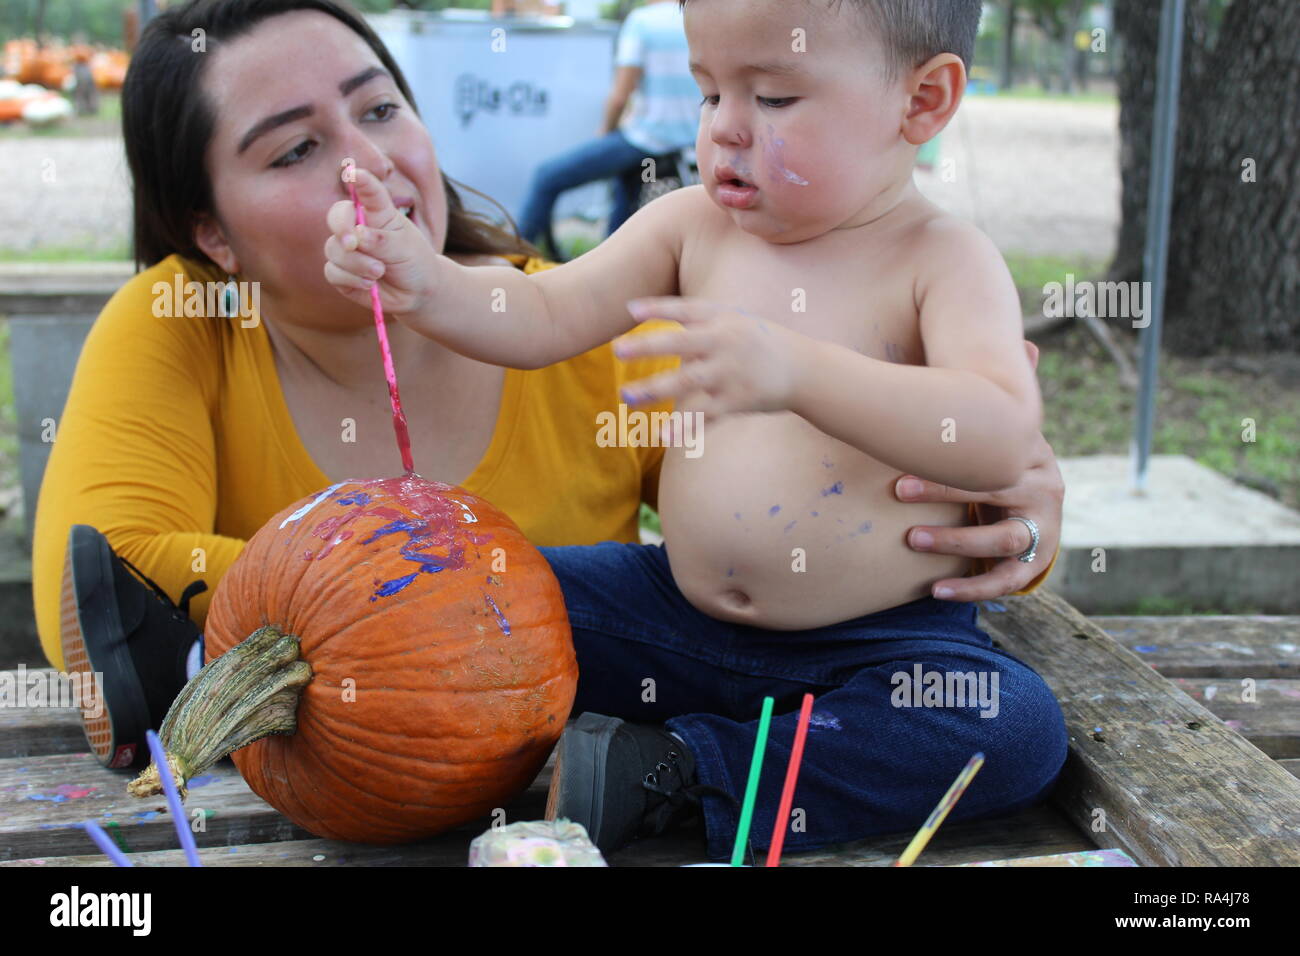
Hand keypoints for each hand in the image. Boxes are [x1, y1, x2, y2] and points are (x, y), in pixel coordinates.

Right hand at [323, 166, 435, 316]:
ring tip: (380, 272)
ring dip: (358, 264)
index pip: (367, 191)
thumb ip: (383, 240)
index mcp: (377, 212)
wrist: (416, 292)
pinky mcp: (340, 271)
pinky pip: (333, 272)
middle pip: (336, 216)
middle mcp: (358, 226)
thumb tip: (358, 236)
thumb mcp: (405, 247)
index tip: (353, 173)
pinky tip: (370, 285)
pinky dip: (352, 280)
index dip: (359, 180)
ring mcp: (346, 249)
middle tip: (353, 243)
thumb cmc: (413, 261)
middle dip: (342, 228)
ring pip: (334, 250)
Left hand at [611, 297, 802, 420]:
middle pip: (681, 344)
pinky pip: (705, 415)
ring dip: (654, 389)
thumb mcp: (735, 318)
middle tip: (617, 350)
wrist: (805, 369)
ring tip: (626, 396)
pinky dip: (685, 427)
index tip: (630, 309)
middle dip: (647, 347)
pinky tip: (663, 435)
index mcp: (724, 320)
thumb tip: (654, 312)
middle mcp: (726, 344)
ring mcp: (731, 374)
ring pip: (687, 383)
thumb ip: (697, 317)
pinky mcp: (737, 401)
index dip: (658, 308)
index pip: (686, 310)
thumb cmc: (759, 341)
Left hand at [899, 340, 1063, 600]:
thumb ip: (1003, 389)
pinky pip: (1006, 581)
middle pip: (994, 492)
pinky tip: (937, 593)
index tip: (901, 464)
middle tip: (897, 490)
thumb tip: (1030, 343)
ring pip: (1002, 540)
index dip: (947, 461)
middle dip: (944, 493)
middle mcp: (1045, 490)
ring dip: (956, 541)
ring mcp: (1044, 529)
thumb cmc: (1000, 455)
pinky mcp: (1036, 565)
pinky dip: (973, 589)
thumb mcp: (1004, 423)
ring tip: (913, 540)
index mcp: (1032, 455)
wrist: (1035, 501)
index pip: (990, 456)